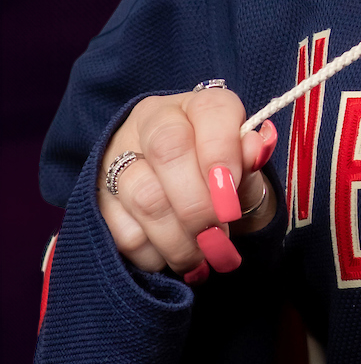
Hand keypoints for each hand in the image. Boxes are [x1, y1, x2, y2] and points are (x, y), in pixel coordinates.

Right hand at [96, 86, 277, 283]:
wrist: (190, 194)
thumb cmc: (224, 175)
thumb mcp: (247, 165)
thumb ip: (252, 157)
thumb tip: (258, 146)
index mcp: (199, 104)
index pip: (209, 111)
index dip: (222, 154)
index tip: (231, 202)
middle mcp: (154, 121)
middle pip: (169, 151)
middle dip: (197, 204)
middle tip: (217, 238)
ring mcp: (120, 157)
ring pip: (144, 196)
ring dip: (177, 238)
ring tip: (202, 258)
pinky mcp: (99, 197)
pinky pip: (121, 230)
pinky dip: (152, 253)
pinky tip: (172, 259)